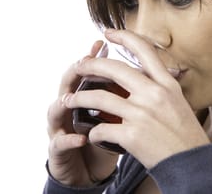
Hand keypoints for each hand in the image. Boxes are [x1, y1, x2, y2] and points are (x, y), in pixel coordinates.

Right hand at [47, 40, 118, 186]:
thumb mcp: (119, 114)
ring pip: (55, 110)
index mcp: (86, 96)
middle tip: (84, 62)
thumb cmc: (106, 137)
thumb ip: (127, 94)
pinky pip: (59, 143)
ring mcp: (59, 128)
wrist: (90, 170)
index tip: (103, 42)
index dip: (94, 57)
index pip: (87, 72)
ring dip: (64, 102)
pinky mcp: (58, 151)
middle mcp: (69, 108)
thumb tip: (156, 71)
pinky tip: (82, 137)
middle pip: (66, 83)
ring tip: (72, 98)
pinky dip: (69, 139)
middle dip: (75, 71)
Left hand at [62, 28, 209, 168]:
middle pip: (113, 69)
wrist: (191, 163)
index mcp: (166, 84)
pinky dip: (93, 131)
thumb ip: (160, 87)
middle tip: (78, 66)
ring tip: (67, 100)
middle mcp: (154, 94)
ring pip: (98, 97)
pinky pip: (101, 128)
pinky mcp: (131, 135)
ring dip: (78, 98)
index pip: (144, 50)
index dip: (124, 37)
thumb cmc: (186, 135)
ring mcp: (141, 113)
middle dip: (90, 65)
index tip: (109, 33)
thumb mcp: (179, 102)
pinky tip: (91, 134)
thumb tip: (141, 76)